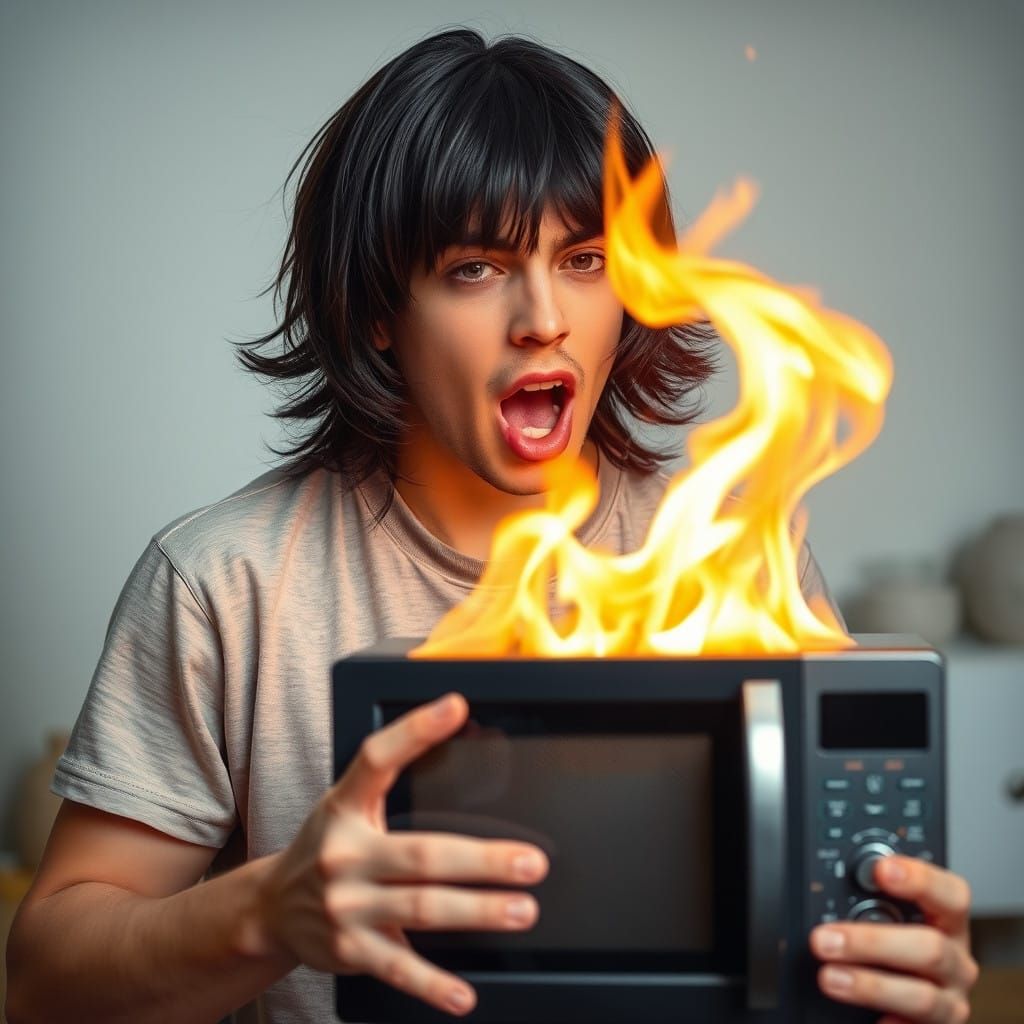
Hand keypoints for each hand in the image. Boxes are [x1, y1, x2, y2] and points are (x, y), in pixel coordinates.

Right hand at [256, 692, 548, 1016]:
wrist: (271, 908)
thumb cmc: (327, 845)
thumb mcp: (349, 801)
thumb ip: (395, 768)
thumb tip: (457, 715)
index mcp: (345, 807)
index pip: (377, 759)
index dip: (414, 731)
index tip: (456, 707)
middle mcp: (344, 854)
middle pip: (423, 854)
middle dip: (483, 860)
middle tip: (533, 863)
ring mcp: (346, 906)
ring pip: (421, 908)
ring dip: (477, 912)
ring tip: (523, 910)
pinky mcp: (349, 950)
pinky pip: (397, 968)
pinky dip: (431, 984)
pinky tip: (463, 993)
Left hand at [810, 855, 977, 1022]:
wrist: (907, 1000)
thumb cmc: (893, 946)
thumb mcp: (888, 915)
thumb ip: (868, 900)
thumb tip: (821, 885)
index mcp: (947, 921)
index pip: (950, 894)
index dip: (920, 879)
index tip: (881, 870)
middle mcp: (956, 960)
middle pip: (930, 947)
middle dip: (871, 941)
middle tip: (823, 939)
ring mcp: (950, 1000)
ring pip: (920, 996)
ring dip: (869, 986)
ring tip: (829, 978)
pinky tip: (872, 1020)